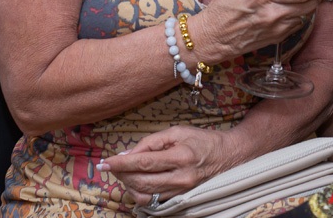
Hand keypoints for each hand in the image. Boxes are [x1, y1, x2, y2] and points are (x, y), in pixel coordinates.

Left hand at [100, 124, 243, 204]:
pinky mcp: (179, 198)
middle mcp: (181, 178)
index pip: (144, 162)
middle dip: (121, 174)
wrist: (226, 156)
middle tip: (111, 165)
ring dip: (128, 184)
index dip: (122, 163)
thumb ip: (151, 142)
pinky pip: (153, 200)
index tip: (106, 162)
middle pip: (141, 181)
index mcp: (180, 157)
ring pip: (144, 194)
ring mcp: (181, 191)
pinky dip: (139, 192)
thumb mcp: (177, 131)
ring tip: (124, 172)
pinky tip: (136, 181)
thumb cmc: (201, 140)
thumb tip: (128, 154)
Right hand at [192, 0, 330, 64]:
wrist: (213, 38)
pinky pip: (298, 25)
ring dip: (313, 3)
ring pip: (307, 14)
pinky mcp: (277, 39)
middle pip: (309, 3)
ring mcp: (276, 28)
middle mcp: (273, 13)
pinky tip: (299, 6)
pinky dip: (302, 15)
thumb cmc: (223, 7)